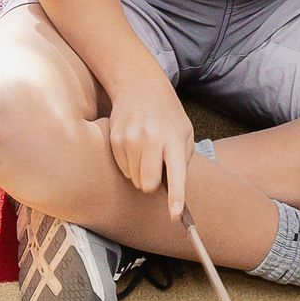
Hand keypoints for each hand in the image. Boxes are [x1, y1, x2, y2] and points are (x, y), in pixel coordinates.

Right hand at [106, 85, 193, 220]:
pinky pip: (122, 168)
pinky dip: (128, 163)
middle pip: (147, 185)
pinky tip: (133, 145)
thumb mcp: (184, 131)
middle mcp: (151, 140)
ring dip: (140, 172)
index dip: (176, 197)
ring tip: (145, 150)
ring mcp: (130, 139)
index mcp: (173, 139)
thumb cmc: (166, 112)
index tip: (175, 215)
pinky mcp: (114, 139)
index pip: (176, 174)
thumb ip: (182, 159)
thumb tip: (171, 188)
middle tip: (156, 168)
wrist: (139, 84)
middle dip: (152, 185)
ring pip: (133, 178)